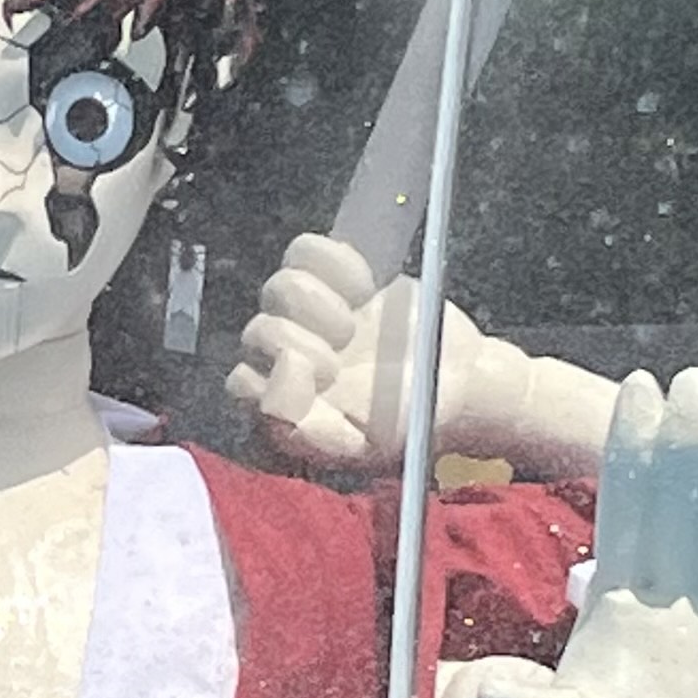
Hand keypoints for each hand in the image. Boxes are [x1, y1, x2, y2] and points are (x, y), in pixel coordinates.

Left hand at [229, 232, 572, 470]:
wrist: (455, 380)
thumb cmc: (407, 420)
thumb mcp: (361, 446)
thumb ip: (307, 434)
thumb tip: (274, 390)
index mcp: (281, 407)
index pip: (243, 383)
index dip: (278, 376)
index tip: (326, 378)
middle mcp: (282, 359)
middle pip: (259, 330)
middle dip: (305, 341)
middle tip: (344, 355)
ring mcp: (302, 314)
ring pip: (278, 287)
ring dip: (318, 302)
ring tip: (353, 323)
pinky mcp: (329, 275)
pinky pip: (306, 250)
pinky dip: (334, 261)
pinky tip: (363, 286)